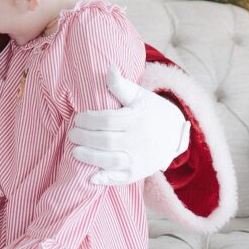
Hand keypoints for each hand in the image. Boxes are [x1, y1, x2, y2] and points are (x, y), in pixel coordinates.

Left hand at [68, 64, 190, 185]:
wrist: (176, 134)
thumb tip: (110, 68)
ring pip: (111, 161)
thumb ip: (120, 85)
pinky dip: (106, 180)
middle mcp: (138, 141)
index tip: (77, 118)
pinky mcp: (139, 173)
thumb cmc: (152, 110)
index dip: (88, 120)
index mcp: (136, 119)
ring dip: (90, 157)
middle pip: (106, 141)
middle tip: (71, 134)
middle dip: (84, 138)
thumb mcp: (139, 95)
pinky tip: (90, 177)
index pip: (107, 120)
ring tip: (74, 151)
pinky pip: (121, 179)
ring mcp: (140, 159)